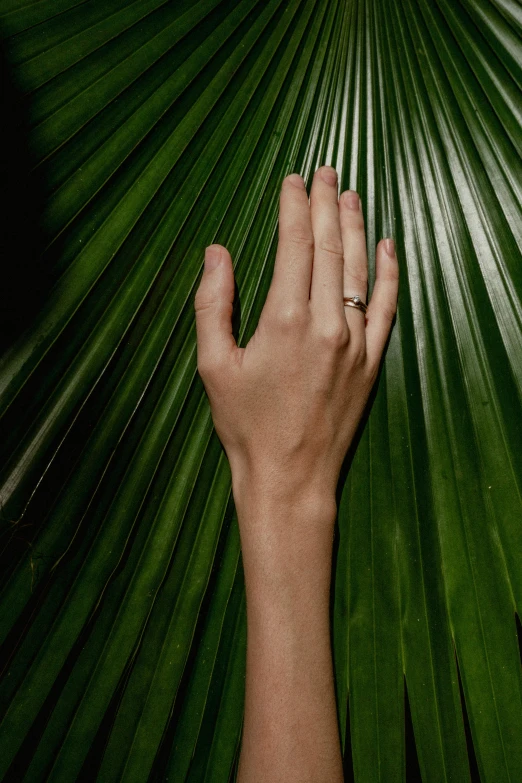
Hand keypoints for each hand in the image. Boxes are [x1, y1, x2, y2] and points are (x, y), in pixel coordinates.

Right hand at [195, 166, 397, 518]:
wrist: (290, 478)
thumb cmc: (247, 426)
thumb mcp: (213, 366)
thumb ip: (213, 305)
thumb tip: (217, 253)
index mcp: (284, 319)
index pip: (295, 244)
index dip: (295, 207)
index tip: (294, 180)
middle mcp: (327, 323)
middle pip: (330, 247)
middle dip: (327, 203)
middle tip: (326, 170)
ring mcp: (356, 341)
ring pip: (359, 269)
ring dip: (356, 227)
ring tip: (352, 194)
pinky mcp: (372, 361)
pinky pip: (386, 306)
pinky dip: (389, 273)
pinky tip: (388, 246)